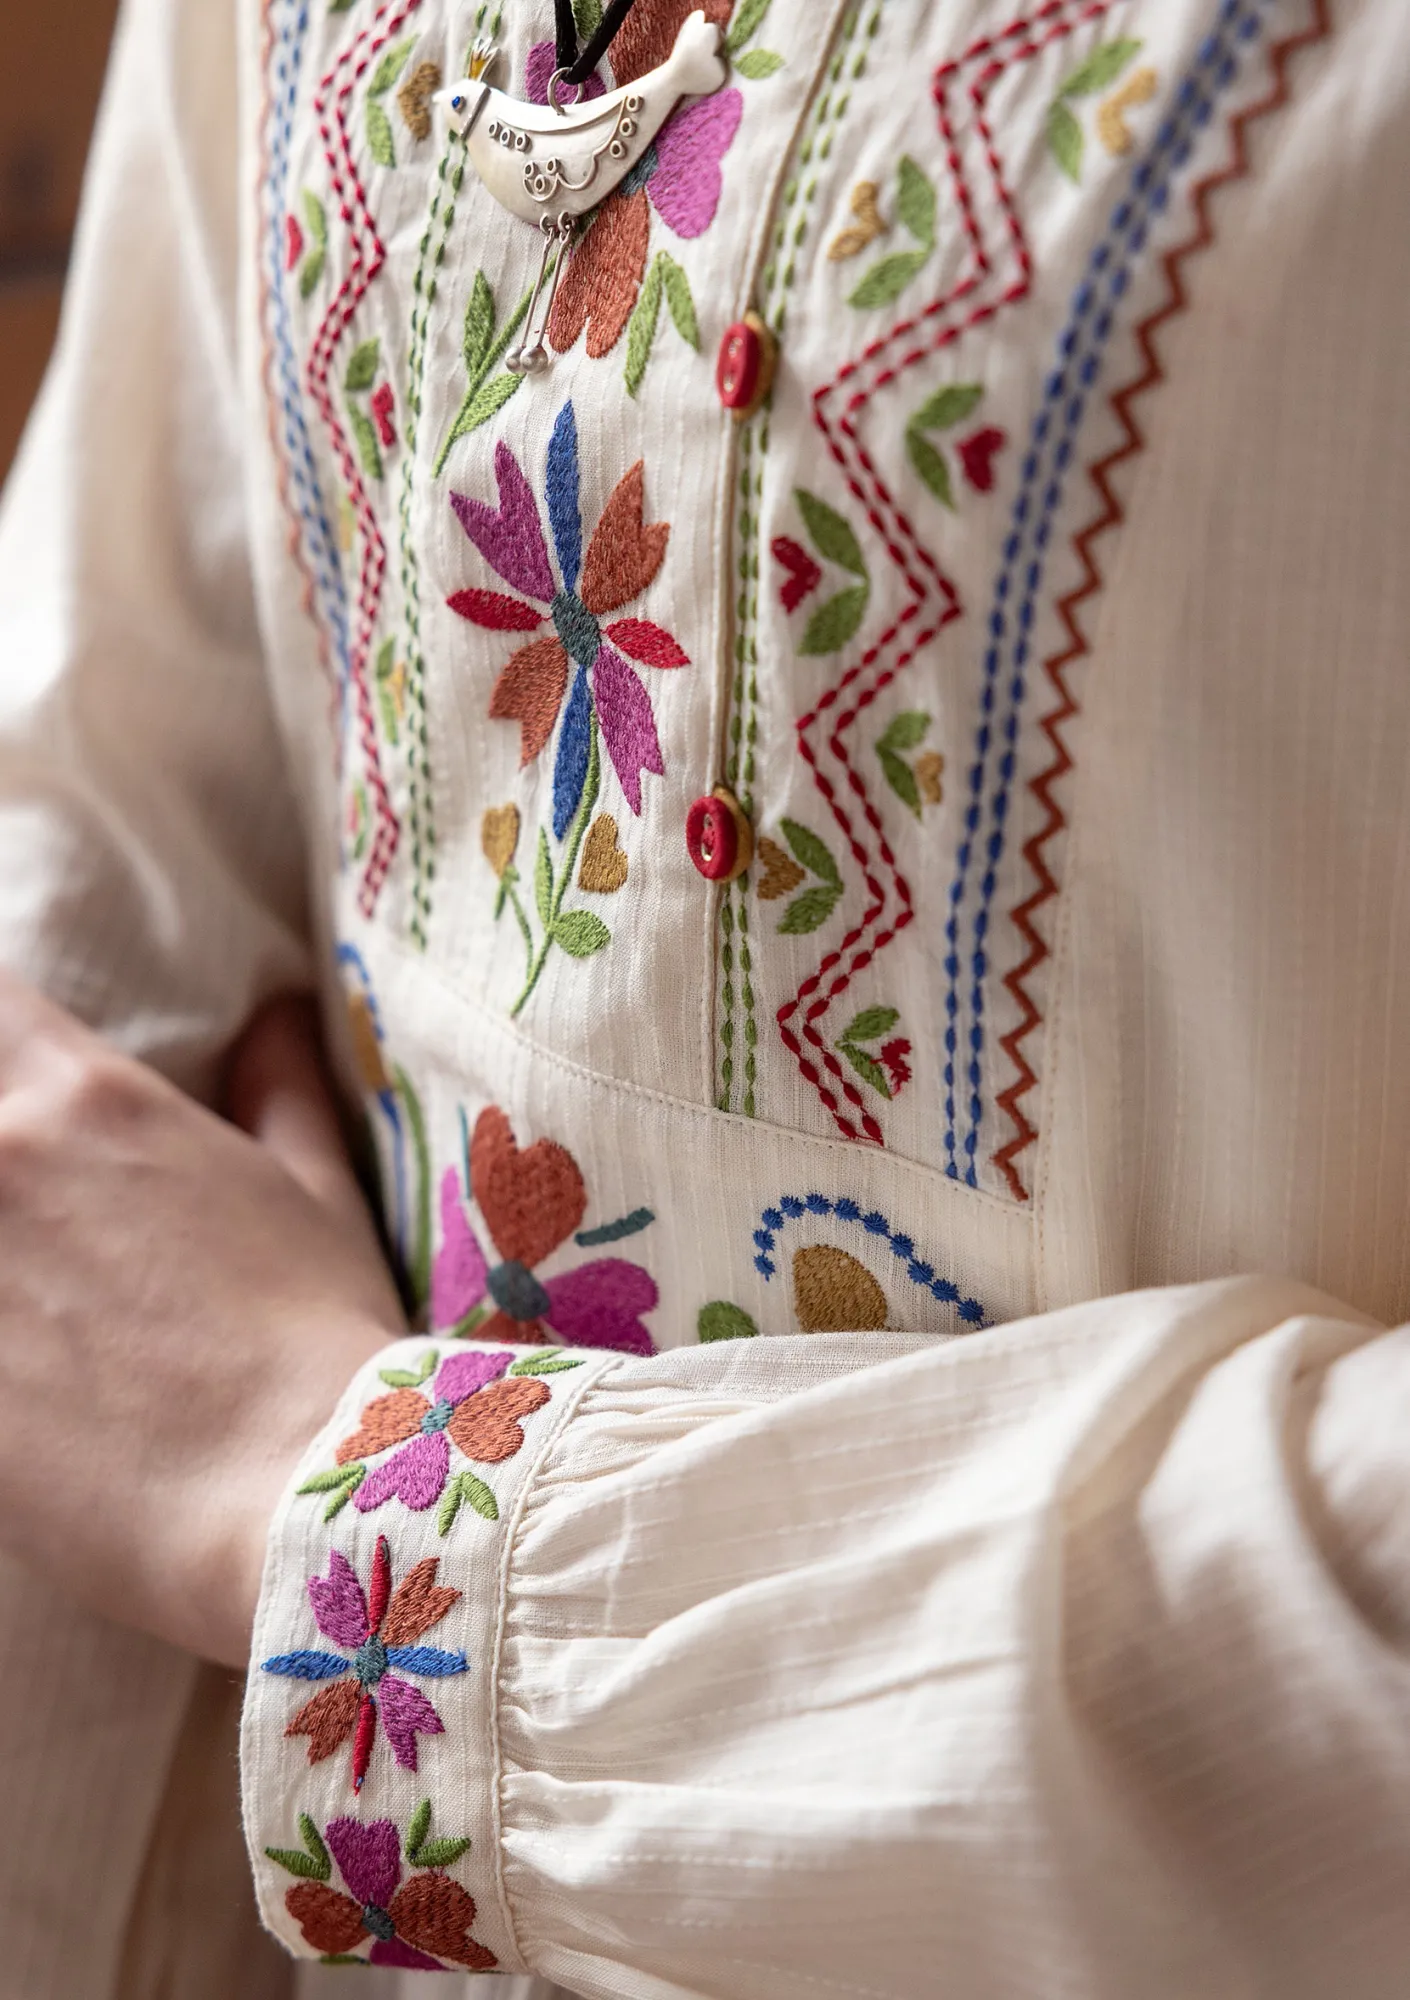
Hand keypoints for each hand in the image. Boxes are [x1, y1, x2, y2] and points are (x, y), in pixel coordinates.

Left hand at [0, 977, 403, 1667]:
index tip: (23, 1094)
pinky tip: (12, 1360)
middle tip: (31, 1220)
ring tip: (27, 1293)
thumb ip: (281, 1091)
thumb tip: (277, 1017)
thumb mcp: (321, 1197)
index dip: (3, 1039)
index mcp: (90, 1097)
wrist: (284, 1507)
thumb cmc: (320, 1347)